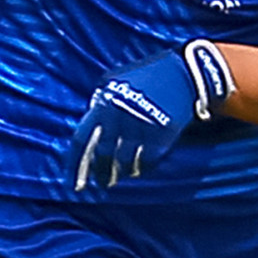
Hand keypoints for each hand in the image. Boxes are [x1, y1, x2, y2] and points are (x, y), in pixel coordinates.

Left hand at [68, 39, 233, 189]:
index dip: (75, 166)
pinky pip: (146, 160)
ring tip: (119, 176)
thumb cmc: (145, 78)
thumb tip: (87, 137)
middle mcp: (119, 114)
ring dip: (120, 173)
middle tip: (102, 184)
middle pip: (102, 155)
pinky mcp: (162, 133)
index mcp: (103, 102)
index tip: (75, 186)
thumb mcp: (115, 82)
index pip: (81, 140)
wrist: (182, 71)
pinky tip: (138, 170)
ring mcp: (141, 124)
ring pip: (124, 161)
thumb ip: (98, 105)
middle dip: (100, 173)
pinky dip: (141, 168)